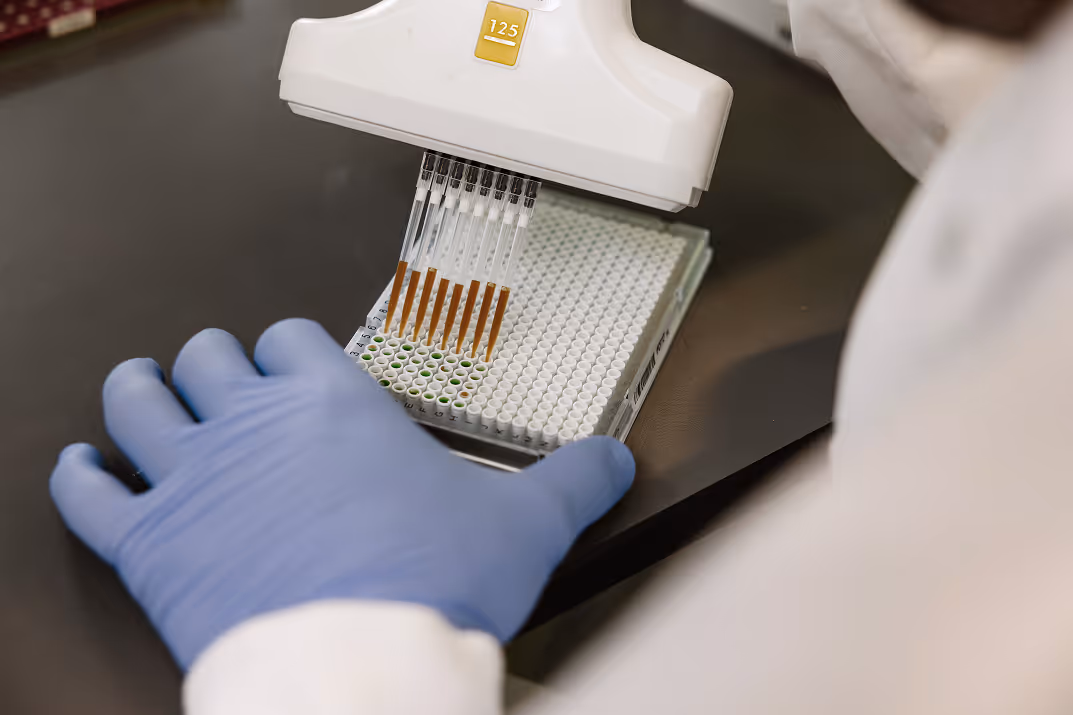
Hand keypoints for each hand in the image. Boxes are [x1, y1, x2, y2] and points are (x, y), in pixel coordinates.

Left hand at [50, 319, 634, 669]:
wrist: (362, 664)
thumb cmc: (431, 586)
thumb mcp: (524, 525)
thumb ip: (575, 481)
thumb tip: (617, 459)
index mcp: (334, 406)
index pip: (290, 340)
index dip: (288, 345)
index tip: (292, 360)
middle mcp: (257, 426)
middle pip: (210, 359)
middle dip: (214, 363)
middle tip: (221, 376)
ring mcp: (196, 479)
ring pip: (140, 405)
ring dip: (139, 393)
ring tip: (142, 390)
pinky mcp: (152, 545)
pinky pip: (91, 496)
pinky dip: (80, 476)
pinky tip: (83, 467)